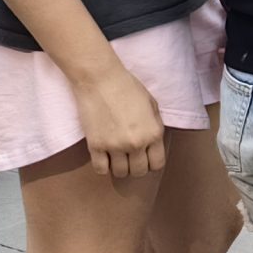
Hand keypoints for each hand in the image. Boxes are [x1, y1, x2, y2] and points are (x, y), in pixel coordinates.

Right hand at [74, 58, 166, 179]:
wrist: (101, 79)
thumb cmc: (128, 87)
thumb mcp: (152, 105)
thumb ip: (154, 126)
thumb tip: (153, 143)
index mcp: (154, 133)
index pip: (157, 164)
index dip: (152, 163)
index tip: (146, 158)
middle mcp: (136, 143)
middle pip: (139, 171)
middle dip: (136, 167)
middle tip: (130, 159)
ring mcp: (115, 146)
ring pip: (120, 173)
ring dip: (120, 168)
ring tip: (117, 158)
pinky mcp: (95, 145)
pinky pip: (100, 169)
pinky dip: (103, 167)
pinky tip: (104, 158)